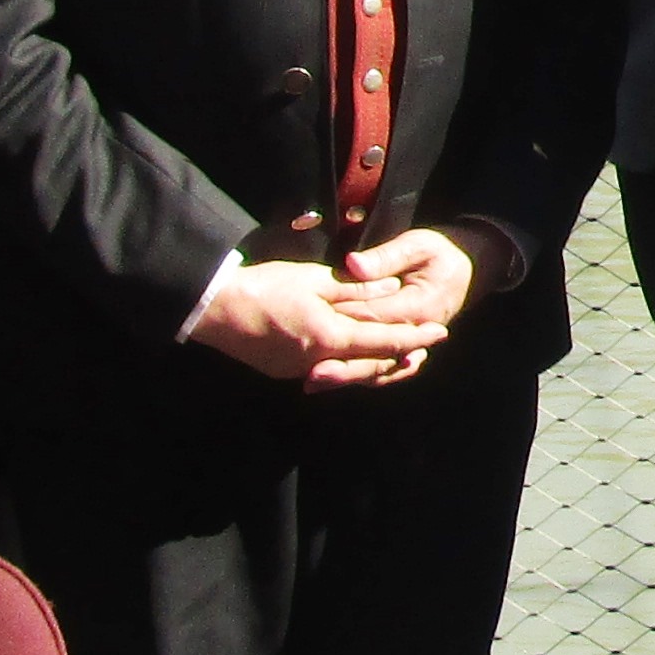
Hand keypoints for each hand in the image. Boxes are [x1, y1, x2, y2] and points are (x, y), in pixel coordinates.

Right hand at [185, 259, 430, 389]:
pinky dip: (348, 366)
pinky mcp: (285, 372)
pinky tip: (354, 356)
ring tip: (398, 354)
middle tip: (424, 348)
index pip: (386, 342)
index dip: (415, 337)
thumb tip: (392, 292)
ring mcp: (300, 372)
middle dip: (400, 358)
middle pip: (371, 367)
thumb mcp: (315, 280)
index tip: (440, 332)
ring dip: (375, 365)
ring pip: (350, 374)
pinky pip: (328, 372)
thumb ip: (356, 290)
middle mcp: (320, 364)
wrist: (215, 310)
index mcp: (331, 338)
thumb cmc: (265, 288)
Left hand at [326, 226, 506, 386]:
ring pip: (378, 367)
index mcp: (416, 307)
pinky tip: (334, 381)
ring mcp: (412, 343)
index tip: (310, 327)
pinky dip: (360, 375)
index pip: (372, 318)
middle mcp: (414, 331)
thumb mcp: (417, 245)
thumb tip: (354, 265)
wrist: (468, 269)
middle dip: (341, 364)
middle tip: (310, 374)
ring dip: (347, 376)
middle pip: (373, 353)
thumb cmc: (442, 253)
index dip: (341, 322)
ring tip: (315, 382)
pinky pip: (384, 367)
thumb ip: (385, 257)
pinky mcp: (406, 347)